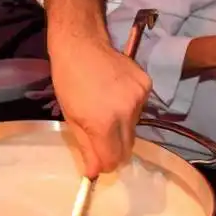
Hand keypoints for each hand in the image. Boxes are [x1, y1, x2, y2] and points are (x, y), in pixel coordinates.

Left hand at [50, 39, 151, 177]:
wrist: (81, 44)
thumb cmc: (68, 79)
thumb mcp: (70, 116)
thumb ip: (85, 147)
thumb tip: (93, 172)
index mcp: (103, 123)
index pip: (113, 160)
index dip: (105, 163)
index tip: (98, 160)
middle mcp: (126, 113)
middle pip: (128, 148)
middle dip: (114, 148)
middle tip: (100, 136)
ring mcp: (139, 98)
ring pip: (134, 128)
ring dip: (122, 127)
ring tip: (105, 107)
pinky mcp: (147, 85)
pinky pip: (140, 109)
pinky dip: (129, 108)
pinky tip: (115, 93)